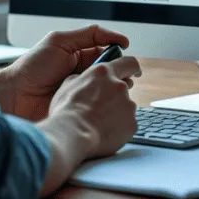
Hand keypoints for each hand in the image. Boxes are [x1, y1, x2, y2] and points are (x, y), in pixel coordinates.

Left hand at [0, 24, 132, 120]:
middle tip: (121, 74)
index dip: (117, 52)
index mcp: (78, 55)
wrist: (16, 96)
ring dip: (114, 86)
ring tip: (114, 86)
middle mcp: (82, 73)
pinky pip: (98, 103)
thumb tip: (115, 38)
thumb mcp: (59, 41)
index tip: (126, 53)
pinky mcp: (79, 107)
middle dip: (119, 71)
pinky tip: (105, 100)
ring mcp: (81, 91)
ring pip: (107, 87)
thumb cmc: (32, 67)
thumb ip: (87, 34)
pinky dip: (105, 101)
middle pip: (110, 70)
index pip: (106, 51)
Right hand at [36, 57, 140, 195]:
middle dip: (116, 95)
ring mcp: (128, 105)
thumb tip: (85, 80)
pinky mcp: (132, 124)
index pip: (128, 62)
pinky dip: (118, 128)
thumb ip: (82, 79)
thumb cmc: (66, 111)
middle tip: (102, 106)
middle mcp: (119, 86)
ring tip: (98, 124)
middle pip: (124, 88)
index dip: (131, 67)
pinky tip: (104, 133)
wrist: (72, 135)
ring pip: (125, 107)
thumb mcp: (68, 86)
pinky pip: (127, 124)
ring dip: (116, 112)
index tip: (133, 72)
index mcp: (104, 73)